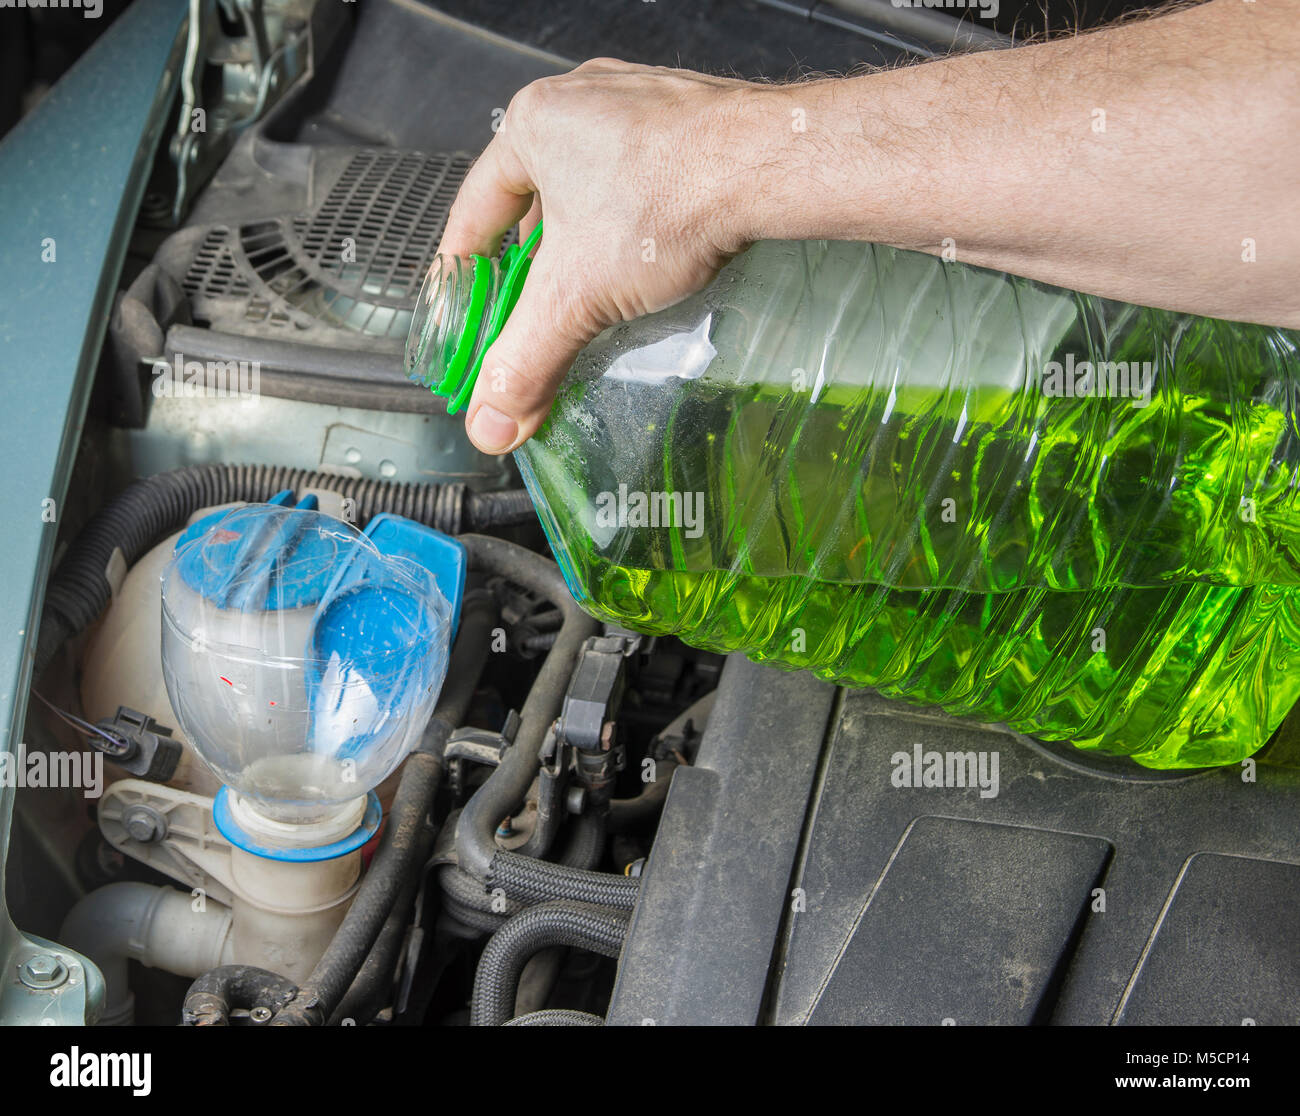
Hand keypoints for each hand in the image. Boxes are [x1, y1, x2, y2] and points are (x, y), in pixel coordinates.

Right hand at [435, 59, 765, 453]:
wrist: (771, 165)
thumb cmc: (672, 197)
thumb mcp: (576, 296)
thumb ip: (526, 360)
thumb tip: (492, 418)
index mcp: (533, 123)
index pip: (474, 206)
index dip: (465, 266)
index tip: (465, 304)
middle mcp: (583, 102)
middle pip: (535, 201)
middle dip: (533, 262)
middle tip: (532, 312)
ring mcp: (642, 109)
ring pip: (592, 190)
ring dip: (587, 244)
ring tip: (592, 294)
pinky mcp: (691, 127)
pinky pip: (644, 183)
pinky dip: (636, 226)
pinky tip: (649, 265)